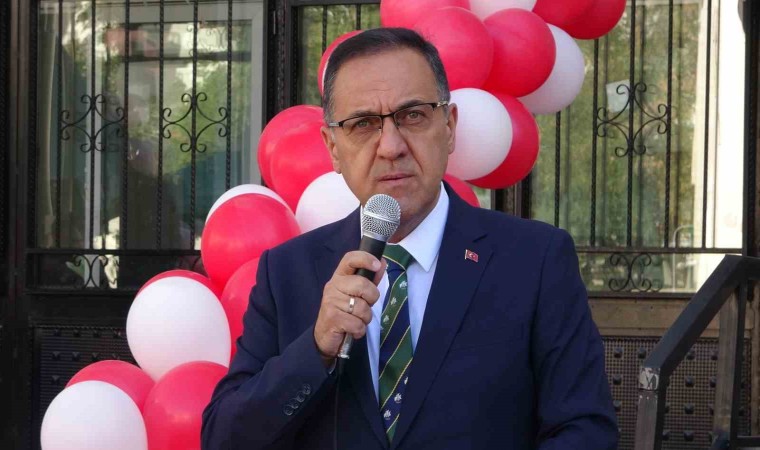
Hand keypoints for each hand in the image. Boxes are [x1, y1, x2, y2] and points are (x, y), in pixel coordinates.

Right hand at [314, 251, 386, 366]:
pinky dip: (359, 330)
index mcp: (340, 277)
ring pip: (362, 307)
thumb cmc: (344, 311)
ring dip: (365, 318)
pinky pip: (357, 323)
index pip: (350, 259)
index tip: (377, 265)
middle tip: (365, 306)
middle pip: (363, 285)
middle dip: (372, 299)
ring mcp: (331, 302)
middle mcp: (333, 286)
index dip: (365, 259)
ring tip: (356, 320)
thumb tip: (382, 263)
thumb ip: (369, 280)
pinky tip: (352, 330)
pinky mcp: (332, 318)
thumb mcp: (357, 294)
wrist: (325, 336)